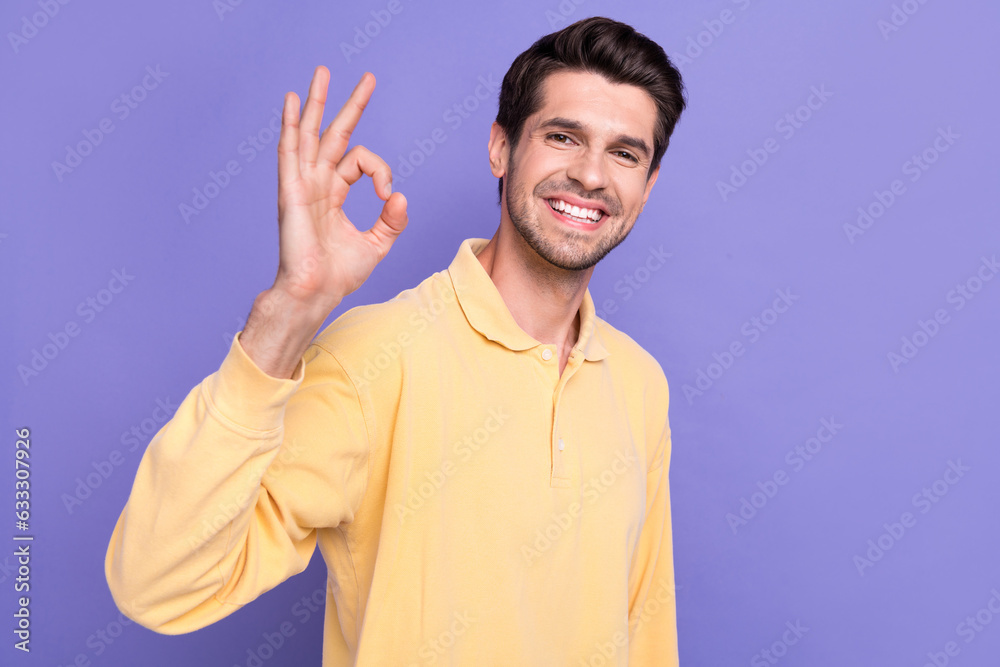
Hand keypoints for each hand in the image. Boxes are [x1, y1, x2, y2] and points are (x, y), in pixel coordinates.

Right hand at [273, 65, 407, 313]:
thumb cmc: (338, 274)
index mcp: (333, 194)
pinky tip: (293, 101)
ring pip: (311, 133)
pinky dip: (291, 125)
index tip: (388, 194)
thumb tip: (401, 196)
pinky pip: (290, 150)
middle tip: (368, 78)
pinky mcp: (291, 190)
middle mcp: (316, 183)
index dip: (380, 171)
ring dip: (317, 101)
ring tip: (323, 72)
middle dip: (350, 105)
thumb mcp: (376, 244)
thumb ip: (392, 220)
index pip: (360, 161)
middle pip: (334, 133)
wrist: (315, 291)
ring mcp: (301, 184)